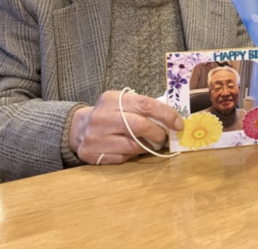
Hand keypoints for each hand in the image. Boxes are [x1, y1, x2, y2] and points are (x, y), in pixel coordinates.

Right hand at [69, 90, 183, 164]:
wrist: (79, 128)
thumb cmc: (110, 114)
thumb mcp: (122, 103)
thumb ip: (143, 108)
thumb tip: (173, 119)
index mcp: (112, 99)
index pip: (146, 104)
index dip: (166, 114)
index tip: (178, 124)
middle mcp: (102, 117)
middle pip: (140, 125)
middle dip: (158, 133)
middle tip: (163, 137)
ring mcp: (95, 136)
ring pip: (133, 145)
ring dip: (147, 146)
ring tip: (148, 143)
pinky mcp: (91, 153)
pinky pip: (122, 158)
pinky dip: (132, 155)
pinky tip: (130, 149)